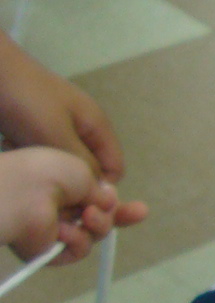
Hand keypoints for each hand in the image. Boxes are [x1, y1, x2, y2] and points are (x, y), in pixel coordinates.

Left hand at [0, 35, 123, 180]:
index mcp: (97, 127)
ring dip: (45, 169)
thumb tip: (104, 193)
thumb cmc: (26, 100)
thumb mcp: (57, 135)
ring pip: (61, 161)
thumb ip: (83, 164)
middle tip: (44, 187)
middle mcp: (82, 127)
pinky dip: (28, 157)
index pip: (114, 170)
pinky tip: (10, 154)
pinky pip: (40, 151)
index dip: (100, 189)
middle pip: (87, 167)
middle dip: (68, 181)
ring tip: (24, 169)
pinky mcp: (33, 125)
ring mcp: (57, 125)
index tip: (74, 202)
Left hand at [0, 146, 141, 263]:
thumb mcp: (82, 169)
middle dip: (115, 214)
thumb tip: (106, 202)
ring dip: (98, 225)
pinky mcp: (47, 248)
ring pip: (92, 233)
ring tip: (88, 218)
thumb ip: (99, 189)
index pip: (97, 190)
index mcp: (64, 175)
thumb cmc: (45, 170)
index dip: (115, 198)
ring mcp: (52, 224)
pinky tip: (66, 231)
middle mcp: (58, 199)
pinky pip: (76, 250)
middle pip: (99, 214)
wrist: (12, 194)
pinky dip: (77, 242)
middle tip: (133, 212)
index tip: (136, 207)